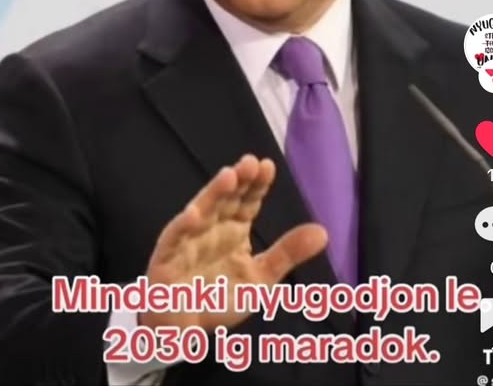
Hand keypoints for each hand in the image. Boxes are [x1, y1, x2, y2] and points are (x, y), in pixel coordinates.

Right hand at [138, 153, 326, 331]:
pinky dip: (183, 227)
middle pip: (226, 199)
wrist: (181, 329)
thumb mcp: (261, 278)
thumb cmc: (218, 298)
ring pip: (202, 211)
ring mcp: (188, 239)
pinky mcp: (167, 257)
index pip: (248, 201)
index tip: (268, 166)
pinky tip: (193, 215)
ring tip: (228, 177)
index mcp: (234, 229)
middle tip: (251, 162)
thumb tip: (324, 232)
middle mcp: (212, 227)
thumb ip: (287, 254)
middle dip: (238, 180)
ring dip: (213, 194)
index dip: (257, 184)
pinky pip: (175, 240)